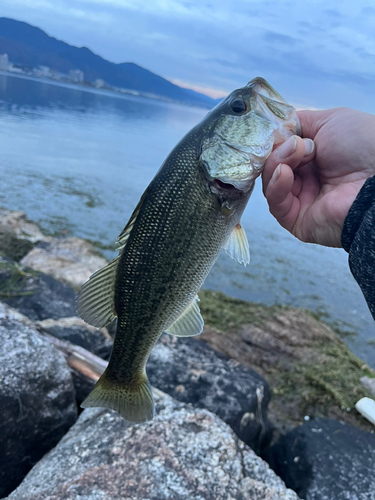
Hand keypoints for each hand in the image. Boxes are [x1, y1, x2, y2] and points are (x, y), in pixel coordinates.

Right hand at [262, 108, 374, 246]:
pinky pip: (276, 204)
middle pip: (272, 165)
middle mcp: (308, 179)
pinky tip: (285, 173)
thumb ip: (298, 124)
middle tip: (295, 145)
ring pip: (271, 183)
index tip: (279, 131)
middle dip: (278, 151)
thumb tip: (276, 130)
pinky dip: (276, 186)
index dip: (276, 140)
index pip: (280, 149)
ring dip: (276, 164)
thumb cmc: (363, 146)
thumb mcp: (329, 121)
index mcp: (315, 158)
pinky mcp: (297, 221)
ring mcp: (302, 200)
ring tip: (295, 155)